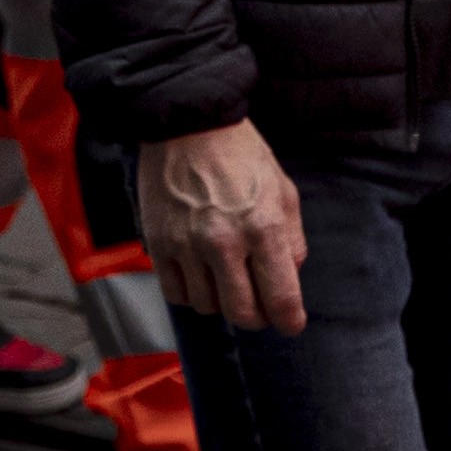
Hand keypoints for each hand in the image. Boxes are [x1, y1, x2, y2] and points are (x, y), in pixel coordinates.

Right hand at [144, 122, 305, 335]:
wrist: (188, 126)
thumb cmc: (242, 155)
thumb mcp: (283, 190)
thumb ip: (291, 238)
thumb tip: (289, 275)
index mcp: (263, 226)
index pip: (280, 295)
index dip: (289, 319)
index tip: (292, 324)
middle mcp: (224, 243)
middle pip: (241, 313)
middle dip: (256, 317)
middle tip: (261, 307)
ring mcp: (187, 247)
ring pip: (207, 307)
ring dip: (222, 301)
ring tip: (228, 278)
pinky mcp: (159, 247)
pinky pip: (176, 295)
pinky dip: (191, 294)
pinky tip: (200, 274)